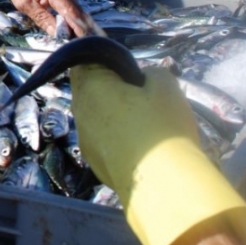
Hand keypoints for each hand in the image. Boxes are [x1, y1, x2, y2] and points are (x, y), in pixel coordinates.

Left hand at [6, 0, 89, 36]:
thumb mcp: (26, 4)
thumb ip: (42, 18)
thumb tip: (56, 33)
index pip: (71, 12)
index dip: (78, 27)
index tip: (84, 40)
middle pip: (78, 14)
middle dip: (83, 29)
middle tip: (86, 45)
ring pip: (77, 13)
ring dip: (81, 27)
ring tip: (84, 42)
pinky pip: (73, 12)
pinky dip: (76, 22)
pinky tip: (77, 33)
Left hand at [71, 64, 245, 244]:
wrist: (162, 185)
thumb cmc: (161, 126)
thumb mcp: (166, 86)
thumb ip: (151, 74)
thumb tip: (143, 79)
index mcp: (90, 87)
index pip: (84, 60)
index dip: (103, 59)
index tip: (125, 66)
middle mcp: (79, 112)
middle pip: (88, 90)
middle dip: (109, 87)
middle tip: (138, 91)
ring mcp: (85, 141)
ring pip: (95, 117)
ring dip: (112, 113)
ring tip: (142, 118)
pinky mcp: (95, 164)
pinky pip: (103, 140)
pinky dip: (115, 136)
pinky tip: (138, 142)